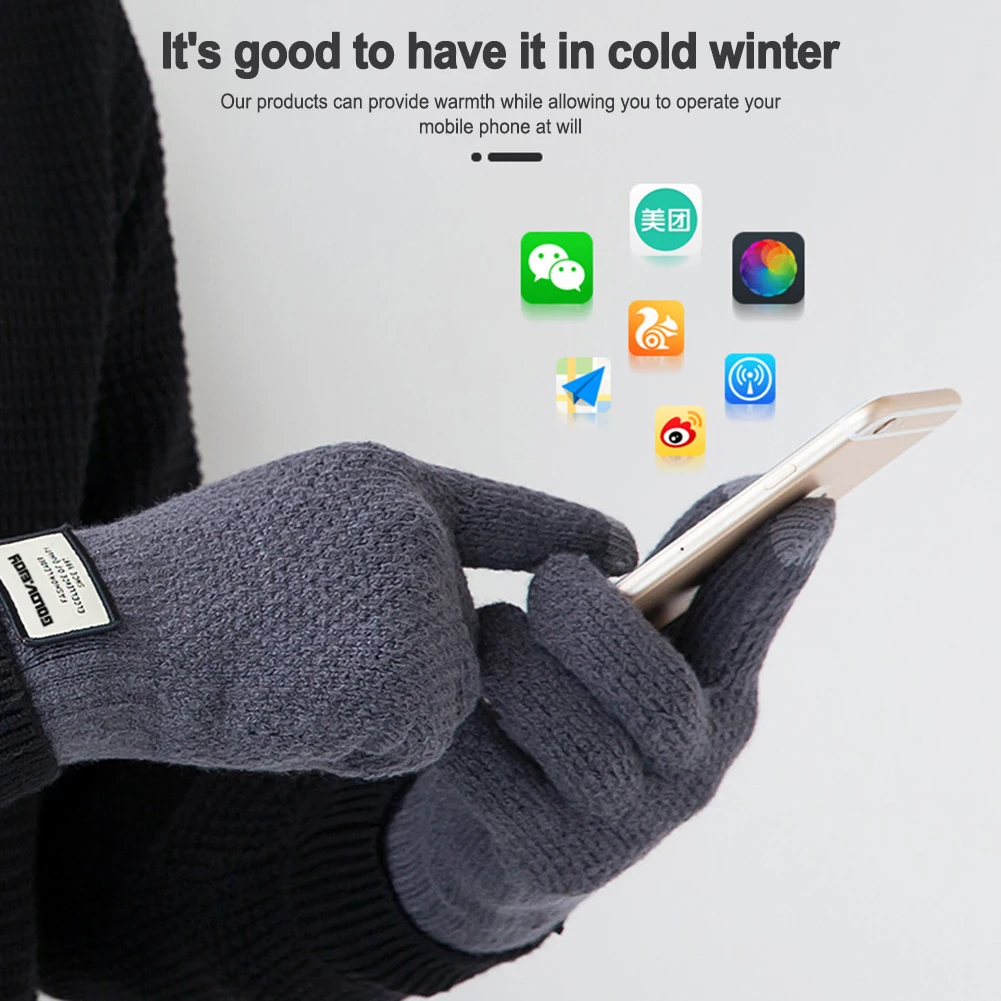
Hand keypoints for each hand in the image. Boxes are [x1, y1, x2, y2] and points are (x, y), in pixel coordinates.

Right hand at [7, 443, 635, 776]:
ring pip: (442, 686)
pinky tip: (291, 698)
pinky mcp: (408, 700)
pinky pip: (411, 731)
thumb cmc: (200, 572)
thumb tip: (460, 583)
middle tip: (303, 628)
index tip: (629, 554)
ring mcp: (419, 618)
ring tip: (289, 659)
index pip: (513, 513)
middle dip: (406, 649)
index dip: (573, 535)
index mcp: (394, 484)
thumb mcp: (308, 512)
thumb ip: (398, 532)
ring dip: (375, 694)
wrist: (119, 631)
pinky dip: (357, 734)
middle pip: (466, 626)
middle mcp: (422, 543)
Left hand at [386, 482, 834, 952]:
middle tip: (554, 574)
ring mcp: (620, 825)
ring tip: (494, 633)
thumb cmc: (577, 716)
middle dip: (591, 618)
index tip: (805, 504)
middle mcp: (686, 771)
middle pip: (657, 694)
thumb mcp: (632, 658)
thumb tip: (747, 494)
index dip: (770, 574)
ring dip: (515, 660)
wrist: (505, 845)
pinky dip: (464, 718)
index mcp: (717, 706)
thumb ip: (675, 586)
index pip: (749, 634)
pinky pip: (487, 765)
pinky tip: (457, 700)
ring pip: (568, 727)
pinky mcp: (545, 855)